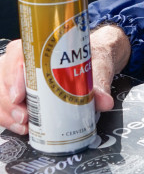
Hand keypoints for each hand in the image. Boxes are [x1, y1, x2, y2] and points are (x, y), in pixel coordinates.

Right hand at [0, 26, 130, 133]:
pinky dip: (8, 117)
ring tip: (25, 126)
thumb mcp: (95, 67)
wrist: (91, 60)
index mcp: (39, 46)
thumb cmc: (87, 58)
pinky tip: (22, 128)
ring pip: (1, 91)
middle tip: (25, 118)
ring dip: (7, 112)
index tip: (18, 95)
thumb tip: (104, 102)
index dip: (12, 74)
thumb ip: (98, 84)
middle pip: (3, 76)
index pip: (16, 54)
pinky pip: (4, 103)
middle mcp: (23, 59)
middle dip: (9, 101)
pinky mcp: (18, 90)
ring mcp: (17, 75)